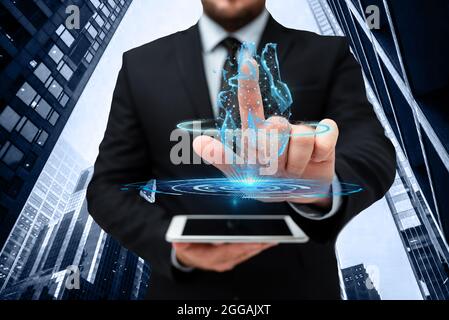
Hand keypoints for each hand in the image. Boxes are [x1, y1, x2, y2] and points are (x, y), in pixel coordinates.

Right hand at [173, 242, 276, 271]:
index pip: (230, 251)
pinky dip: (256, 248)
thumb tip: (181, 239)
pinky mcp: (232, 259)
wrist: (188, 259)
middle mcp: (221, 262)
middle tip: (271, 239)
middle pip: (243, 253)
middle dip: (258, 245)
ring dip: (260, 247)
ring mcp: (228, 262)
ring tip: (272, 239)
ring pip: (247, 254)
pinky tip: (264, 242)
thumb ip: (182, 242)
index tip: (256, 241)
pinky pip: (246, 254)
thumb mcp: (181, 244)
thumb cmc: (187, 249)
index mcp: (210, 258)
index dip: (244, 246)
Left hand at [193, 57, 338, 208]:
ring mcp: (302, 132)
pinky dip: (321, 152)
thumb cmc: (267, 182)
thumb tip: (198, 142)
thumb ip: (222, 158)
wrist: (297, 196)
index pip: (250, 107)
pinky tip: (315, 160)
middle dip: (275, 156)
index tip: (248, 62)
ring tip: (293, 170)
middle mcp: (279, 128)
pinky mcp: (324, 139)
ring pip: (301, 135)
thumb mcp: (243, 175)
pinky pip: (326, 135)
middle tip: (276, 169)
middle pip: (276, 127)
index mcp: (256, 134)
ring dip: (296, 163)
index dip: (249, 85)